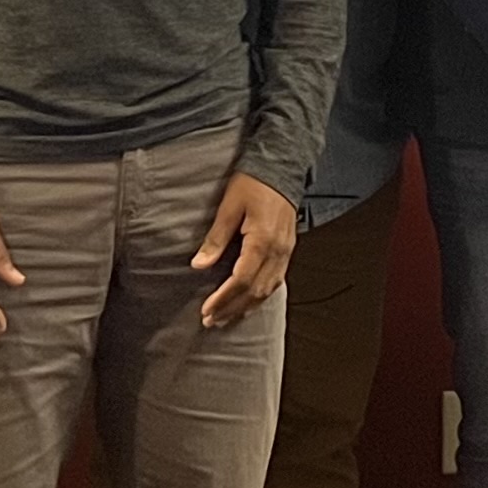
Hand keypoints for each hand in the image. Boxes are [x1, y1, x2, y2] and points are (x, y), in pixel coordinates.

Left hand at [194, 173, 298, 328]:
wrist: (281, 166)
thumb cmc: (255, 182)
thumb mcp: (229, 207)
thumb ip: (216, 238)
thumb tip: (200, 264)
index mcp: (262, 241)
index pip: (242, 280)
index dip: (223, 299)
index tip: (207, 310)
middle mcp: (277, 251)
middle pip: (255, 291)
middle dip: (232, 308)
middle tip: (212, 321)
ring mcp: (285, 251)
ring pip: (268, 289)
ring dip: (247, 306)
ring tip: (227, 317)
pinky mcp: (287, 249)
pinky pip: (276, 280)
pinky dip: (261, 295)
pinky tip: (250, 300)